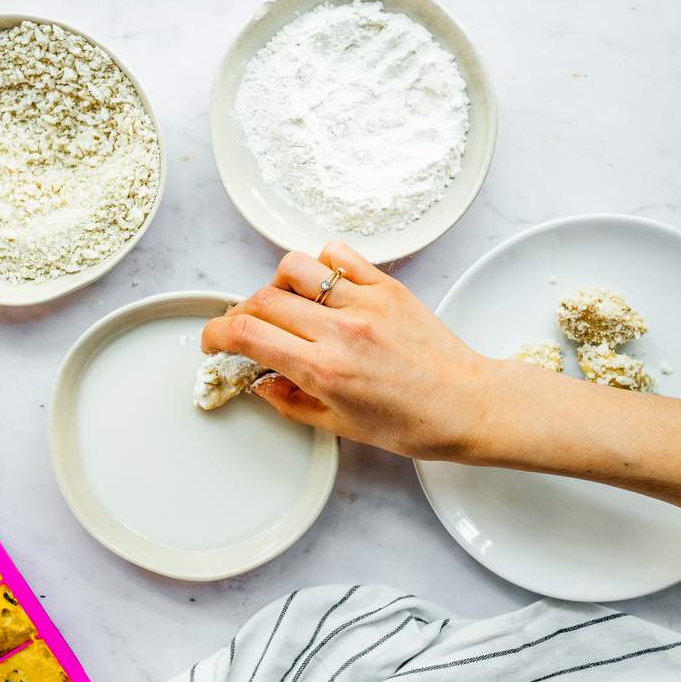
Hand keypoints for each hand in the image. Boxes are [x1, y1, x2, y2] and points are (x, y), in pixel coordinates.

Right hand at [201, 241, 498, 459]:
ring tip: (289, 305)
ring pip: (296, 266)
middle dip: (241, 312)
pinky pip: (340, 255)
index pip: (248, 333)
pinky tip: (325, 287)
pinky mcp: (389, 287)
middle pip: (263, 298)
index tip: (213, 340)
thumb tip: (259, 382)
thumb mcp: (340, 425)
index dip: (216, 333)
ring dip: (279, 284)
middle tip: (247, 329)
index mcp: (324, 369)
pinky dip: (322, 264)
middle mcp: (340, 330)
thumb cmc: (411, 424)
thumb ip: (291, 402)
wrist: (467, 404)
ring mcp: (366, 303)